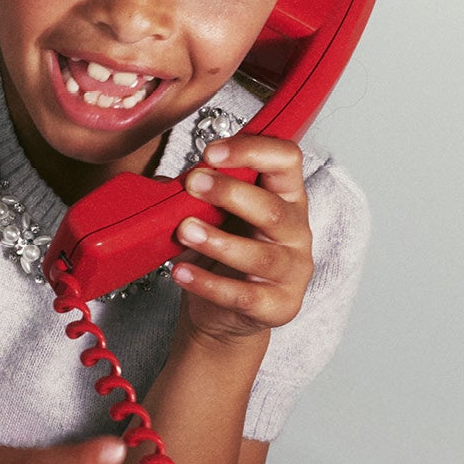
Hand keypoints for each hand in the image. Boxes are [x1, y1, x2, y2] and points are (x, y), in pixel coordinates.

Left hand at [169, 135, 314, 342]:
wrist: (223, 313)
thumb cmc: (222, 254)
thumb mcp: (215, 216)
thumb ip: (201, 195)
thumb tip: (166, 183)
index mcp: (287, 197)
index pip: (287, 159)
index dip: (252, 150)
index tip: (211, 152)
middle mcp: (297, 232)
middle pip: (273, 209)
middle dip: (229, 193)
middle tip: (192, 184)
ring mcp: (292, 272)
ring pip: (260, 256)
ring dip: (217, 240)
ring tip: (183, 231)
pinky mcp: (279, 307)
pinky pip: (243, 295)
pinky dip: (207, 283)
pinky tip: (180, 272)